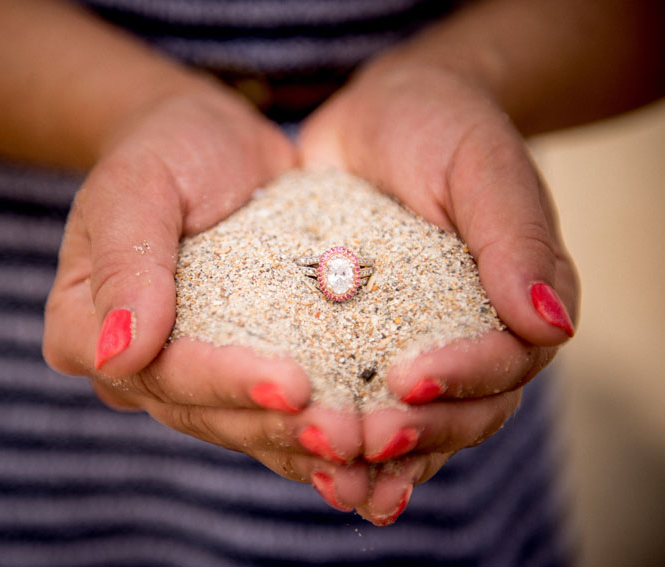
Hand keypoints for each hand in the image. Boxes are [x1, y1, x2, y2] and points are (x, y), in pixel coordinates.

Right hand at [42, 85, 375, 507]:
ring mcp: (185, 374)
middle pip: (198, 411)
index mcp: (85, 327)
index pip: (152, 370)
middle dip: (273, 425)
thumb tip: (118, 354)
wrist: (213, 147)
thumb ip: (125, 262)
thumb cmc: (167, 150)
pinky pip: (270, 412)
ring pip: (238, 425)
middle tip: (346, 435)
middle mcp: (133, 366)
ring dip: (301, 443)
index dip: (220, 383)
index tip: (291, 385)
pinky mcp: (236, 370)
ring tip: (365, 447)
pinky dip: (314, 432)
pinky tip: (366, 448)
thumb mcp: (138, 184)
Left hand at [299, 59, 578, 523]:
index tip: (411, 379)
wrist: (378, 121)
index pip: (506, 361)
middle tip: (364, 440)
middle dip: (415, 432)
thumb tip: (551, 324)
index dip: (464, 378)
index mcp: (518, 303)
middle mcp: (472, 339)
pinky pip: (354, 402)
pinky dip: (337, 437)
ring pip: (409, 422)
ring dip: (375, 458)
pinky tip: (304, 463)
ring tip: (333, 476)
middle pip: (461, 411)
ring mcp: (414, 348)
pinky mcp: (357, 348)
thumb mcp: (479, 165)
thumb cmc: (440, 128)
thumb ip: (516, 237)